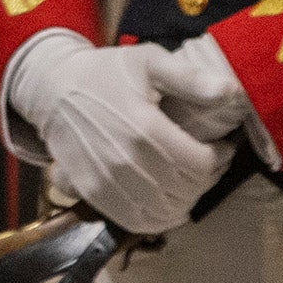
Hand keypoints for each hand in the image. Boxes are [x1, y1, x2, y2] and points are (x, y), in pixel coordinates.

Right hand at [5, 33, 232, 235]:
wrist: (51, 88)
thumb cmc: (105, 72)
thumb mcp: (148, 61)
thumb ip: (189, 78)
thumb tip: (230, 92)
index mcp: (144, 129)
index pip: (200, 165)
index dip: (220, 158)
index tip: (220, 145)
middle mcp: (125, 162)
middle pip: (185, 190)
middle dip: (206, 178)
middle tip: (207, 162)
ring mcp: (106, 182)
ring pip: (165, 212)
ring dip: (185, 200)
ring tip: (187, 180)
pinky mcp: (92, 194)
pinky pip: (136, 222)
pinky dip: (159, 219)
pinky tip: (165, 202)